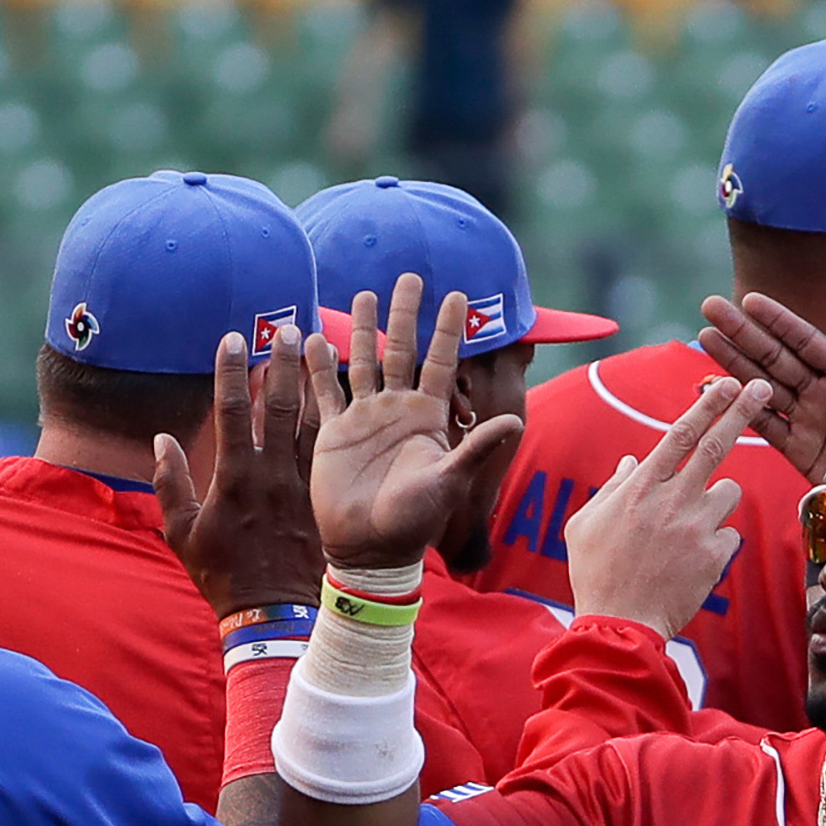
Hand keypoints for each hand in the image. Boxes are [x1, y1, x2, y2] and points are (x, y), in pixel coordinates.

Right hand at [159, 325, 327, 614]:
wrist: (274, 616)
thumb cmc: (223, 575)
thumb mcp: (182, 533)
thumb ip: (169, 483)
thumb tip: (161, 439)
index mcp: (234, 477)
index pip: (233, 410)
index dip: (231, 371)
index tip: (232, 338)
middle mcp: (272, 473)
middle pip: (280, 405)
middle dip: (282, 363)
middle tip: (288, 328)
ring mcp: (304, 485)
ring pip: (313, 422)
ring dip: (316, 381)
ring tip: (321, 347)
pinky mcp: (325, 499)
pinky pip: (332, 452)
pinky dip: (337, 420)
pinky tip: (342, 395)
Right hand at [306, 271, 528, 568]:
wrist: (370, 549)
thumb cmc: (413, 521)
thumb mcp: (449, 482)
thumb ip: (477, 448)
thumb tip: (514, 421)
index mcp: (427, 416)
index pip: (440, 361)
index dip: (448, 330)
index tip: (456, 294)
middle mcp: (397, 409)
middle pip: (402, 350)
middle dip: (406, 314)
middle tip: (411, 276)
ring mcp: (365, 418)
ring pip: (363, 361)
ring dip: (363, 329)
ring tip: (364, 293)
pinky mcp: (334, 432)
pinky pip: (324, 391)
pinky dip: (317, 366)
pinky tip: (310, 337)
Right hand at [560, 371, 769, 634]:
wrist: (621, 625)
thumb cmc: (596, 573)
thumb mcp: (586, 525)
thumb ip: (612, 489)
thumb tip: (630, 462)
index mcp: (641, 487)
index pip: (680, 433)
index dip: (707, 404)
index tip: (727, 383)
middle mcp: (674, 500)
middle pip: (716, 445)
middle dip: (742, 411)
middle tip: (762, 388)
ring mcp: (697, 528)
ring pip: (728, 493)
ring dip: (718, 498)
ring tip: (692, 524)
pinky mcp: (715, 557)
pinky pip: (729, 535)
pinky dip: (715, 542)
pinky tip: (692, 561)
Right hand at [695, 290, 825, 469]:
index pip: (805, 341)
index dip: (778, 321)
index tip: (749, 300)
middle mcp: (822, 392)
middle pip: (775, 356)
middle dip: (742, 332)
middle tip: (710, 307)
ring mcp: (806, 418)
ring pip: (762, 384)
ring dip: (733, 362)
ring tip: (706, 337)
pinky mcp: (797, 448)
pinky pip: (764, 424)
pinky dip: (740, 408)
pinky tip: (715, 389)